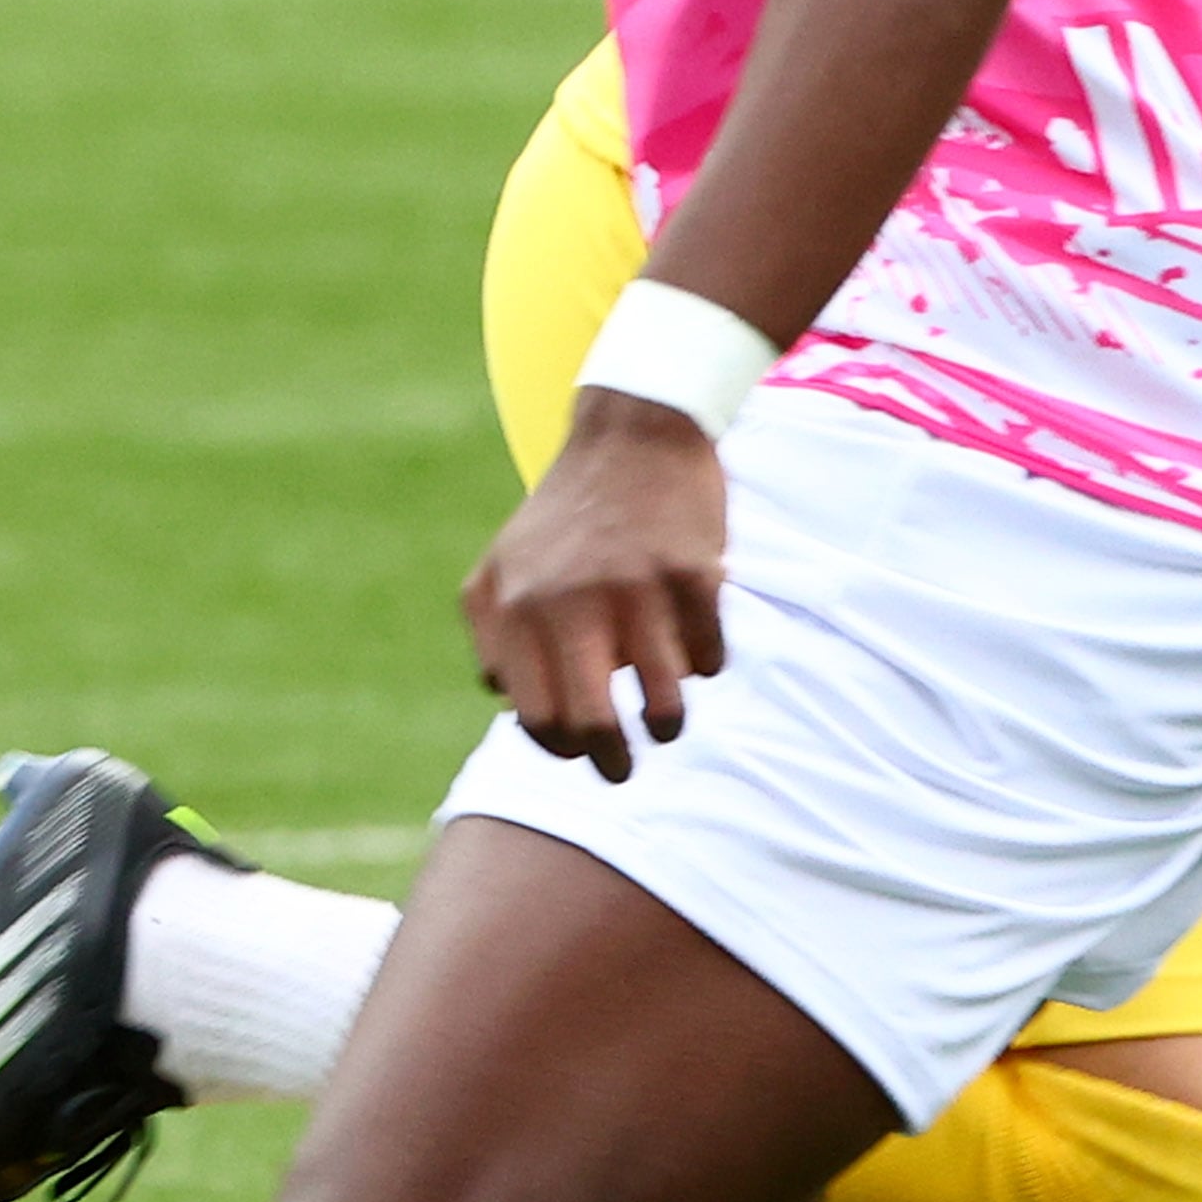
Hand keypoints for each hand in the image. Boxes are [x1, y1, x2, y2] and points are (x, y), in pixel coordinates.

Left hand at [462, 391, 727, 774]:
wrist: (636, 430)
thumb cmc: (569, 512)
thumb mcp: (504, 563)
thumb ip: (493, 635)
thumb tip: (506, 703)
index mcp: (519, 606)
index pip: (537, 715)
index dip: (560, 747)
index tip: (580, 749)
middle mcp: (570, 602)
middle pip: (593, 723)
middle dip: (611, 762)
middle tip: (622, 770)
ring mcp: (636, 589)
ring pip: (662, 703)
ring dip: (666, 725)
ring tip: (667, 724)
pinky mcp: (694, 575)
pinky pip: (709, 658)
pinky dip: (705, 662)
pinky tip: (696, 641)